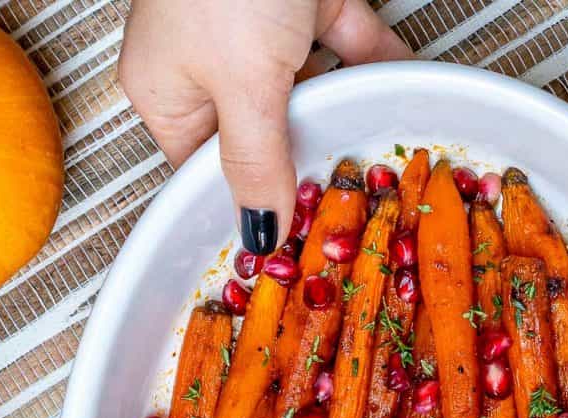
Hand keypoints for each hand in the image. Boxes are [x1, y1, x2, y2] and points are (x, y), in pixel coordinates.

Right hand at [119, 1, 409, 253]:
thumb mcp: (244, 86)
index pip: (207, 174)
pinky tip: (399, 90)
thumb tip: (259, 235)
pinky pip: (344, 48)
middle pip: (264, 139)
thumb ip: (255, 164)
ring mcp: (259, 31)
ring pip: (309, 96)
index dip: (252, 208)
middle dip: (306, 164)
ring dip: (345, 115)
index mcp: (168, 92)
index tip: (293, 243)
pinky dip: (373, 65)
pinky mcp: (307, 1)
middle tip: (343, 207)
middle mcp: (208, 65)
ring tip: (375, 154)